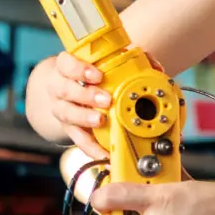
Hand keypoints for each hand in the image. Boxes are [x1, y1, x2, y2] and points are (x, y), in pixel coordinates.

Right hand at [36, 51, 165, 159]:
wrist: (67, 91)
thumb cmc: (89, 75)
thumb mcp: (102, 63)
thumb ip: (129, 62)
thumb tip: (155, 68)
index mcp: (67, 68)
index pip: (66, 64)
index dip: (80, 69)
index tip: (97, 75)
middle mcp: (60, 88)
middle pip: (66, 90)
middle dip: (87, 95)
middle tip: (106, 99)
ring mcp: (62, 109)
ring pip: (67, 114)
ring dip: (85, 118)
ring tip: (101, 121)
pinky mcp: (69, 128)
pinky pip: (78, 139)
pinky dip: (91, 147)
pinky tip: (104, 152)